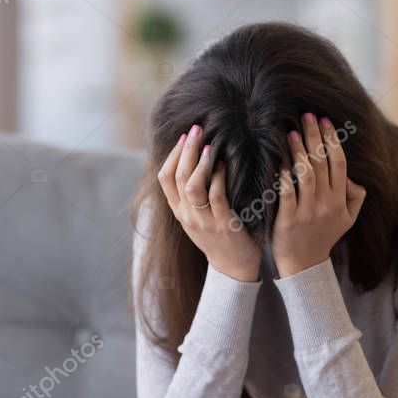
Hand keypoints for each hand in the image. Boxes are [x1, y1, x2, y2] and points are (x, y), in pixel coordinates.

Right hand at [158, 124, 261, 281]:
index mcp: (179, 212)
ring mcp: (203, 221)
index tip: (185, 136)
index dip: (173, 155)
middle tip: (197, 129)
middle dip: (186, 150)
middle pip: (178, 177)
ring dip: (200, 163)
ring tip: (208, 146)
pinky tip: (224, 166)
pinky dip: (218, 179)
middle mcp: (187, 216)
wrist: (233, 268)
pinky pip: (216, 197)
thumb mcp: (197, 218)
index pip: (165, 179)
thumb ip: (191, 196)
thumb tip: (192, 163)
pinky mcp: (223, 225)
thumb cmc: (219, 238)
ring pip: (192, 187)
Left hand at [272, 113, 366, 277]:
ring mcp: (307, 211)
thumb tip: (353, 177)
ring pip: (306, 175)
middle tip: (307, 116)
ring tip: (292, 132)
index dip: (333, 140)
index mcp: (340, 200)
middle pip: (322, 163)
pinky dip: (284, 176)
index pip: (339, 163)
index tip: (325, 121)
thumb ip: (355, 197)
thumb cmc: (324, 237)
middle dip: (315, 137)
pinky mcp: (288, 219)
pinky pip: (286, 193)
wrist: (305, 265)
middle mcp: (326, 203)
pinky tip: (279, 160)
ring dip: (299, 152)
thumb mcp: (348, 219)